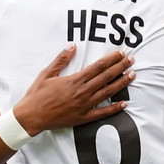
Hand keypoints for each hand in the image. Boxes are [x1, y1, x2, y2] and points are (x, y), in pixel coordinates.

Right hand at [13, 47, 133, 133]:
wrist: (31, 116)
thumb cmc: (37, 94)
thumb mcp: (47, 73)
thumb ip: (61, 60)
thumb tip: (72, 46)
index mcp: (74, 80)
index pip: (98, 67)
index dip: (111, 59)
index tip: (121, 53)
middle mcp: (82, 92)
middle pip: (106, 77)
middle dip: (120, 67)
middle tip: (131, 60)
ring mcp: (84, 106)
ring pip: (107, 92)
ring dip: (121, 83)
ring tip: (132, 75)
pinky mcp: (83, 118)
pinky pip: (102, 113)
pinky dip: (114, 108)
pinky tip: (125, 103)